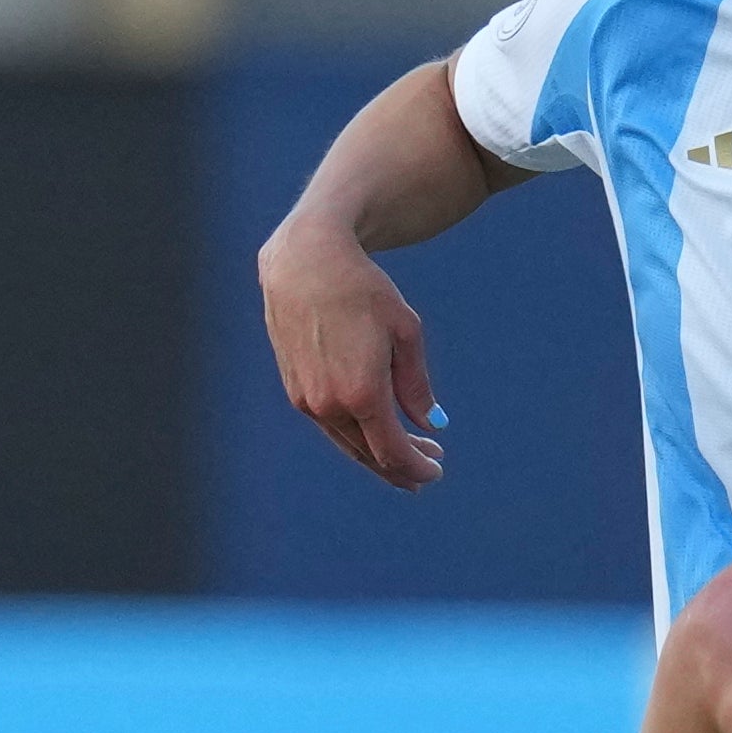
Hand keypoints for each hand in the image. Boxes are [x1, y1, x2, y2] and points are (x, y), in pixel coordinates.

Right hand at [260, 219, 447, 488]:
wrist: (305, 262)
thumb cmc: (362, 290)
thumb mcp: (405, 333)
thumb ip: (416, 386)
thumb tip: (432, 424)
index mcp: (362, 394)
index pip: (393, 452)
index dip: (418, 468)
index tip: (437, 470)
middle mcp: (329, 404)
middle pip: (370, 456)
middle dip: (402, 467)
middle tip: (428, 468)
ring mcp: (306, 399)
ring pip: (347, 444)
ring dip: (378, 455)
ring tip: (405, 456)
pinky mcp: (294, 388)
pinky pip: (330, 426)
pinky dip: (356, 435)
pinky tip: (373, 430)